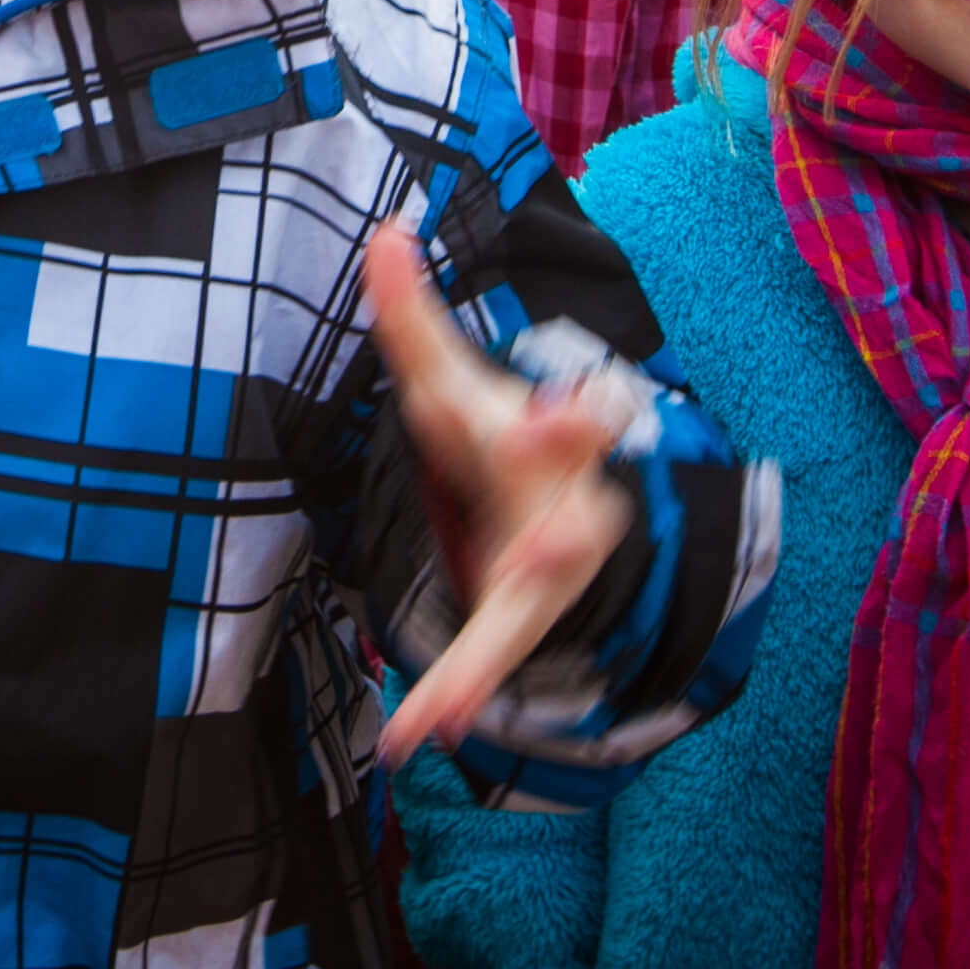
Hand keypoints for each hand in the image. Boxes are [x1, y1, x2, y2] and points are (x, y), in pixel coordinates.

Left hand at [362, 216, 633, 762]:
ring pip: (525, 618)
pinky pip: (484, 664)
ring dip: (486, 660)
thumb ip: (414, 312)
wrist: (546, 505)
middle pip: (575, 527)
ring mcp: (548, 579)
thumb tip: (384, 230)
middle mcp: (570, 513)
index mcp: (556, 439)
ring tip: (442, 710)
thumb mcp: (450, 375)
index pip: (585, 419)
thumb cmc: (492, 431)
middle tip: (544, 553)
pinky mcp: (515, 623)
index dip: (580, 414)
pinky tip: (408, 738)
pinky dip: (445, 697)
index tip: (564, 407)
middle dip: (560, 539)